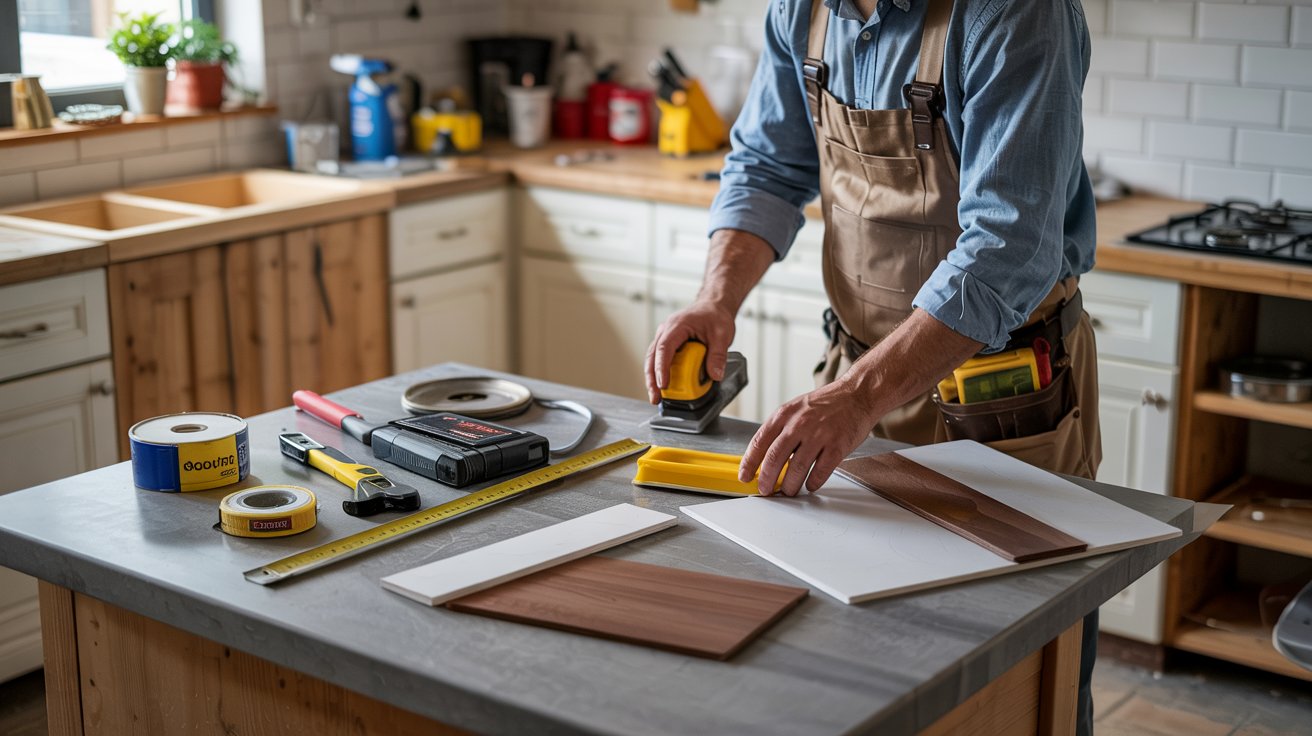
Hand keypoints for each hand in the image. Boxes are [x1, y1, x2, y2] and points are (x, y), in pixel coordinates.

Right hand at [645, 300, 736, 404]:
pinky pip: (659, 359)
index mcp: (677, 325)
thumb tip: (715, 376)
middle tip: (655, 396)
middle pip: (652, 356)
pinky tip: (662, 386)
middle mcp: (666, 331)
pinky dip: (658, 373)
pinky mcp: (668, 344)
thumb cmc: (714, 316)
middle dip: (651, 378)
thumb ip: (718, 355)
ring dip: (652, 378)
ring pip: (652, 359)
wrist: (713, 306)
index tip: (663, 384)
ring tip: (656, 396)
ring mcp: (665, 337)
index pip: (664, 348)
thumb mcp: (722, 334)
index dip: (662, 367)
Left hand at [739, 378, 878, 495]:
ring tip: (788, 491)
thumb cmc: (825, 404)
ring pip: (796, 468)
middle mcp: (799, 424)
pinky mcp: (837, 446)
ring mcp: (819, 435)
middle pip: (775, 458)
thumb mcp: (795, 409)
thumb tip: (764, 457)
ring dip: (790, 485)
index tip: (745, 477)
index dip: (749, 463)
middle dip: (767, 479)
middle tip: (765, 490)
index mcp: (784, 415)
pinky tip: (810, 484)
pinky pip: (820, 472)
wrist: (857, 394)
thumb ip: (780, 430)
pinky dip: (812, 483)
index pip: (759, 442)